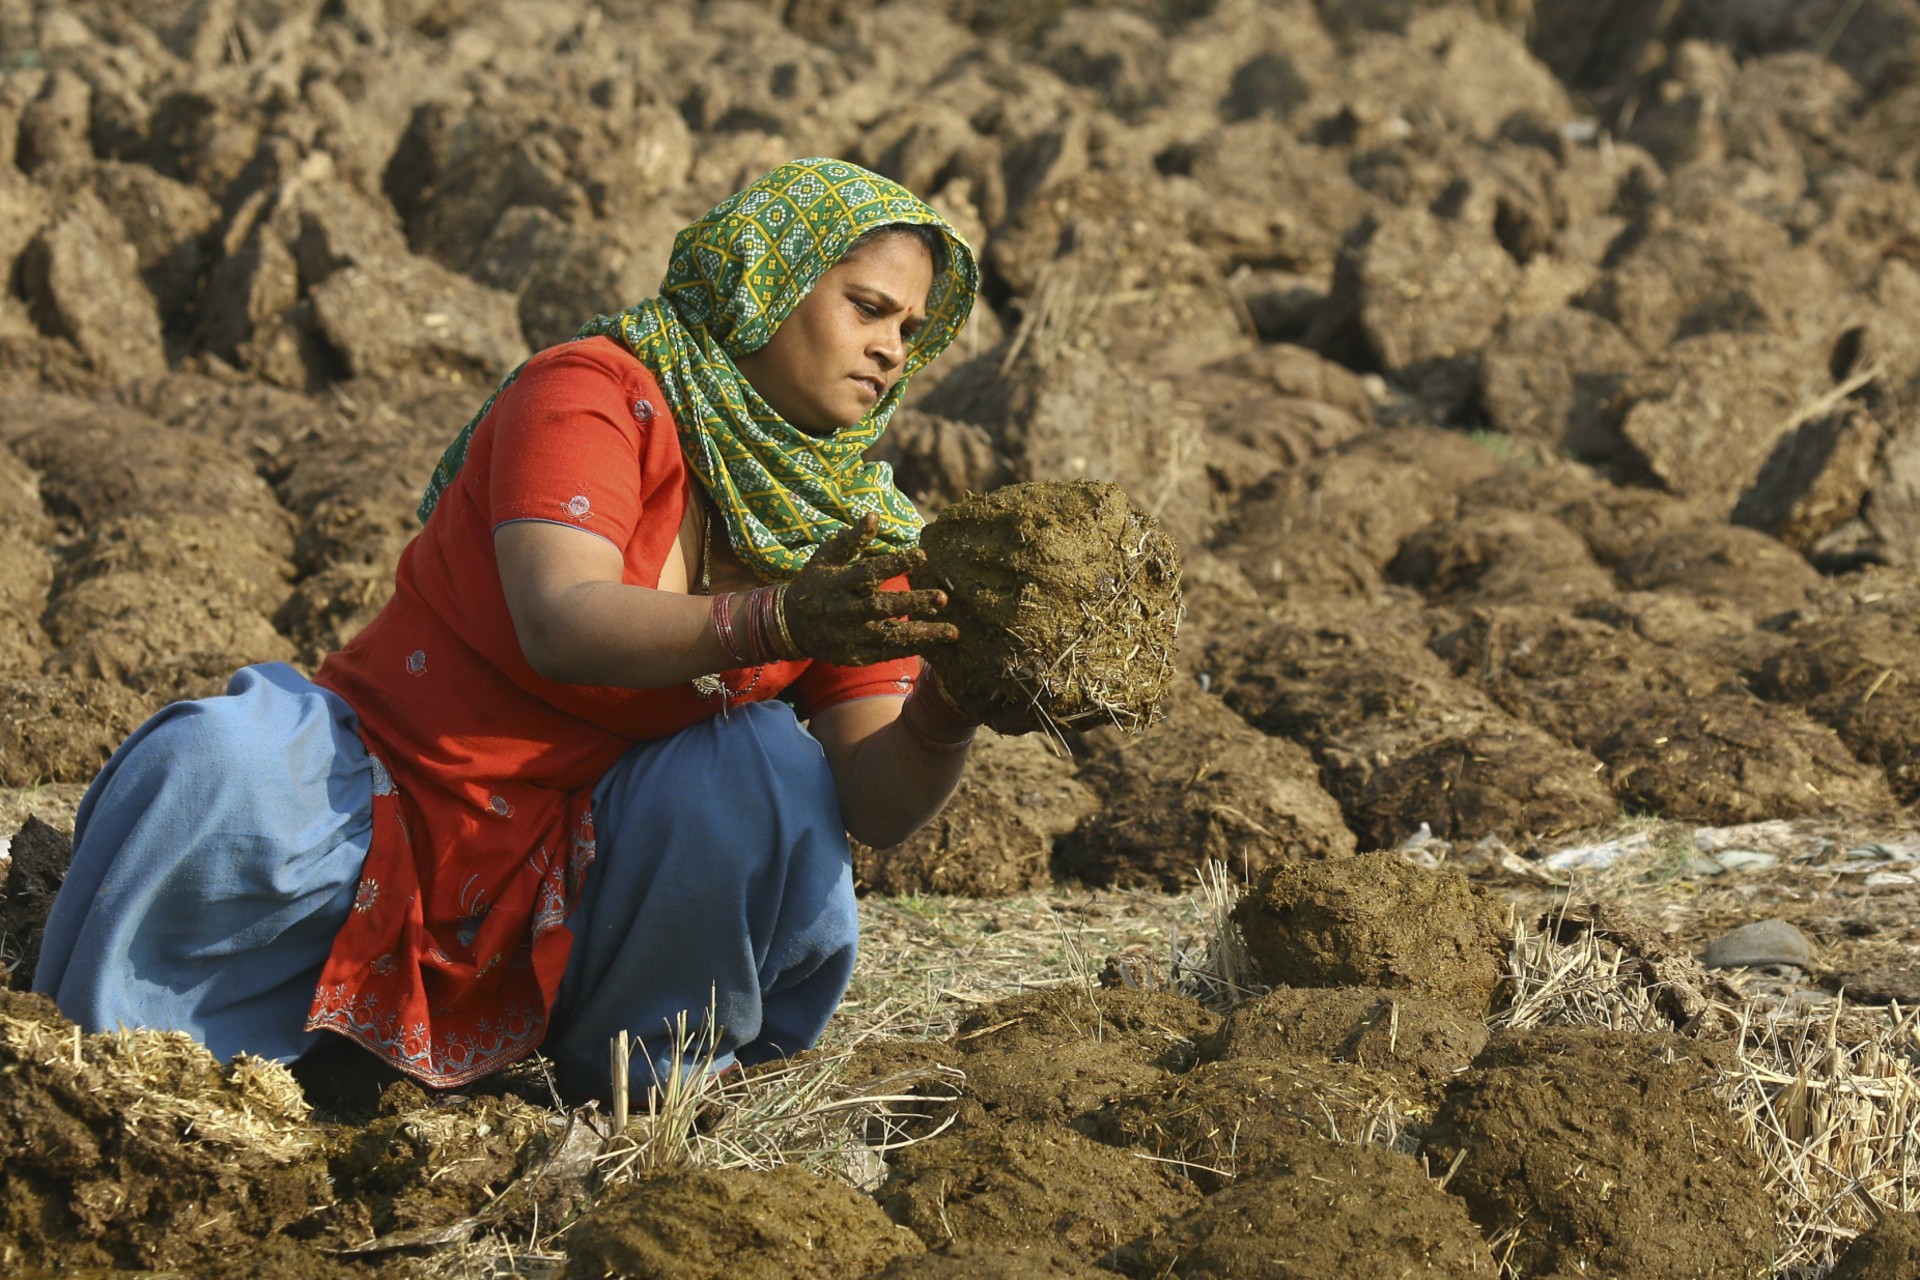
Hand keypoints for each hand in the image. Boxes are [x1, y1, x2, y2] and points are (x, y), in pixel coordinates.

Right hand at [780, 514, 958, 666]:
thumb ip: (851, 539)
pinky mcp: (855, 655)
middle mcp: (846, 610)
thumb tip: (874, 516)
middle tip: (943, 597)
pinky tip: (933, 644)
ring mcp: (851, 635)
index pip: (870, 571)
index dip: (895, 563)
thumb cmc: (815, 583)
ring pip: (889, 635)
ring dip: (922, 634)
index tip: (922, 554)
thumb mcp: (826, 557)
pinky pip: (885, 653)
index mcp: (840, 583)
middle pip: (883, 606)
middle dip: (914, 603)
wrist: (789, 625)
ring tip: (952, 632)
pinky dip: (908, 649)